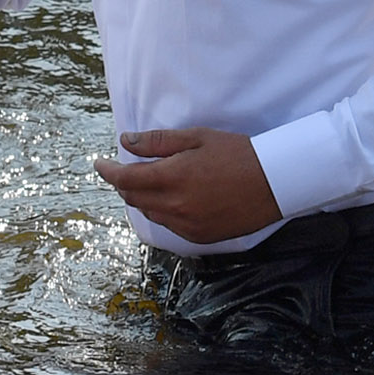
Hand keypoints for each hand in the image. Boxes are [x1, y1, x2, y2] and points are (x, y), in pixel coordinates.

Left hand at [94, 128, 281, 244]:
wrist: (274, 182)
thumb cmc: (238, 153)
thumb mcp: (198, 138)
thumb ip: (159, 142)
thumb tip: (126, 142)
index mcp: (172, 178)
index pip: (125, 179)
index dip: (107, 172)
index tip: (99, 164)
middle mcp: (174, 206)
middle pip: (133, 198)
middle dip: (124, 184)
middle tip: (126, 169)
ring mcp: (186, 225)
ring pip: (149, 213)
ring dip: (143, 197)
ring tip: (153, 181)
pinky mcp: (198, 236)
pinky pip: (168, 225)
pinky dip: (163, 211)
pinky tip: (175, 198)